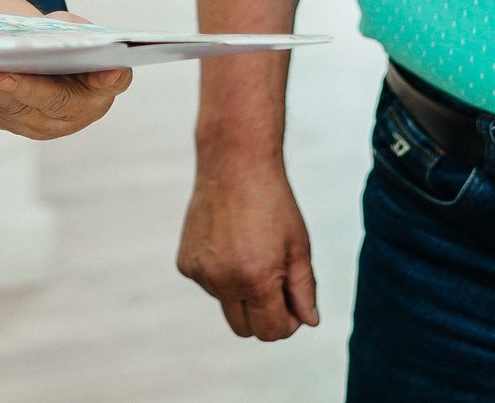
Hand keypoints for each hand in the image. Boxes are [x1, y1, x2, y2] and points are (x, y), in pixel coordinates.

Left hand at [0, 0, 130, 139]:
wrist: (45, 63)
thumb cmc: (64, 42)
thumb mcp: (73, 30)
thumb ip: (71, 33)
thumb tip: (47, 37)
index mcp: (104, 83)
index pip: (114, 81)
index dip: (111, 77)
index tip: (108, 69)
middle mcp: (79, 110)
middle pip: (55, 102)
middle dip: (26, 88)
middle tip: (1, 75)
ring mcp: (47, 124)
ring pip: (18, 109)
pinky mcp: (16, 124)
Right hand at [178, 157, 317, 339]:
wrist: (235, 163)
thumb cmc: (272, 202)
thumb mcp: (299, 246)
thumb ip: (304, 289)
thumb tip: (308, 321)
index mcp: (255, 278)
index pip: (271, 332)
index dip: (287, 323)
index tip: (293, 305)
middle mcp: (223, 281)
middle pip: (245, 329)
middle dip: (264, 315)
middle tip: (277, 286)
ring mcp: (201, 273)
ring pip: (227, 304)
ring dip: (241, 292)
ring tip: (252, 250)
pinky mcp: (185, 263)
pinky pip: (209, 284)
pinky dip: (221, 274)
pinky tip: (230, 243)